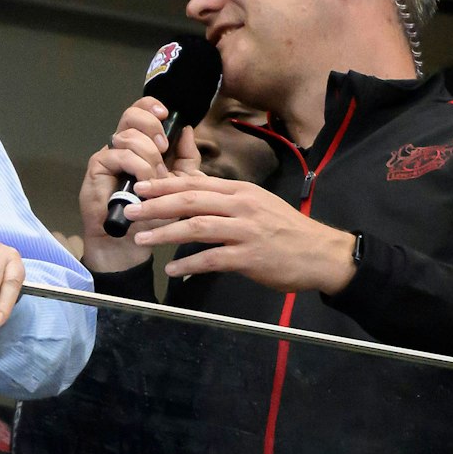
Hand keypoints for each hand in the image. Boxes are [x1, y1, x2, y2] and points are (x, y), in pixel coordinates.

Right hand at [77, 97, 201, 272]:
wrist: (134, 242)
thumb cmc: (156, 213)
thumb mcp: (181, 183)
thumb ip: (186, 157)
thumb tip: (187, 129)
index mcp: (142, 145)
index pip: (141, 112)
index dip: (151, 106)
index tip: (167, 114)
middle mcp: (123, 146)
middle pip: (131, 115)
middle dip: (151, 126)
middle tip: (163, 147)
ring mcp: (109, 156)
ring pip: (127, 135)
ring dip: (148, 154)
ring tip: (156, 177)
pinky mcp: (98, 168)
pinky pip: (120, 155)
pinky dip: (137, 167)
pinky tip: (143, 184)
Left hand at [127, 172, 357, 292]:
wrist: (322, 253)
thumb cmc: (285, 229)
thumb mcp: (256, 204)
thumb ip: (225, 200)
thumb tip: (190, 194)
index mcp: (240, 191)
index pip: (196, 183)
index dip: (164, 185)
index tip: (140, 187)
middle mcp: (241, 206)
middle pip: (191, 201)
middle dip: (156, 205)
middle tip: (130, 211)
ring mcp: (246, 231)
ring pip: (197, 227)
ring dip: (165, 233)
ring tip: (142, 240)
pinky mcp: (250, 257)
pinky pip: (213, 259)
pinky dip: (190, 264)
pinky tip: (172, 270)